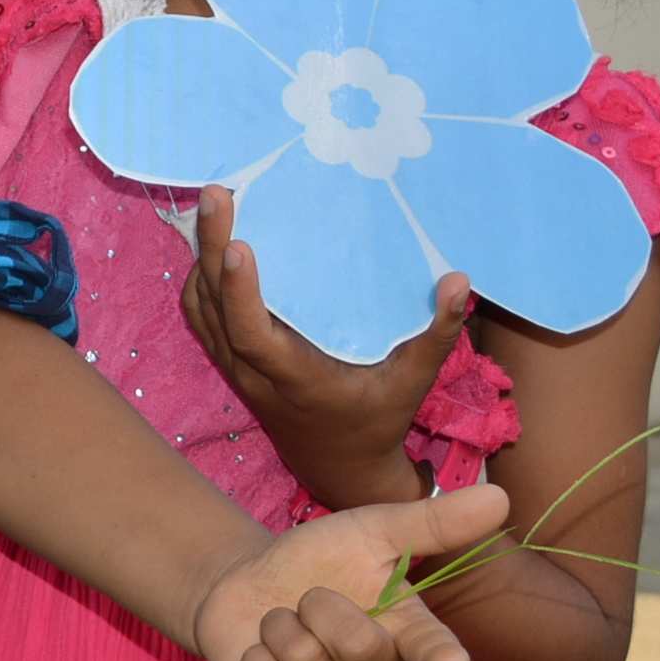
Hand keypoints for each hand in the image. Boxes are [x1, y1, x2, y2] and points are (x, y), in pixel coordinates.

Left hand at [180, 478, 501, 660]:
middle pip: (360, 648)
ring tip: (286, 625)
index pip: (434, 652)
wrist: (247, 588)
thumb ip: (430, 524)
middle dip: (318, 605)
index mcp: (413, 643)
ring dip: (281, 628)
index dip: (441, 658)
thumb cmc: (320, 563)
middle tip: (310, 600)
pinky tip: (261, 655)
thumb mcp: (369, 533)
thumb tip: (499, 496)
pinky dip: (255, 659)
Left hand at [181, 185, 471, 506]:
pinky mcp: (230, 363)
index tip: (239, 244)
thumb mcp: (414, 382)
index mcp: (295, 377)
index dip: (238, 290)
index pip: (250, 333)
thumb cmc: (379, 421)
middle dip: (210, 249)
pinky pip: (202, 317)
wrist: (339, 467)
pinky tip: (216, 242)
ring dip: (201, 257)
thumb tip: (458, 281)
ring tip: (217, 204)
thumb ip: (438, 334)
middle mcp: (253, 373)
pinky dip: (202, 278)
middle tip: (217, 193)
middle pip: (213, 309)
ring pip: (200, 309)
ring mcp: (235, 369)